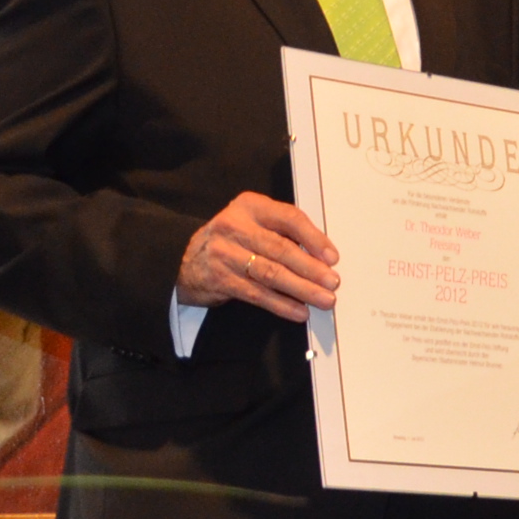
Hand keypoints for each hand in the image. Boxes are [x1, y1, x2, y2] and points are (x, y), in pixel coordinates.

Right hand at [177, 193, 337, 322]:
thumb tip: (322, 258)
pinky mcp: (221, 279)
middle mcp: (235, 227)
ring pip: (271, 273)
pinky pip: (257, 294)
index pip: (289, 218)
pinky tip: (299, 311)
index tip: (332, 257)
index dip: (314, 238)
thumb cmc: (232, 240)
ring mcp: (225, 253)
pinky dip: (281, 304)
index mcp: (251, 207)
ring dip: (302, 289)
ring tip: (323, 299)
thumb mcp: (254, 223)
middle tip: (332, 282)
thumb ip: (284, 232)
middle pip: (281, 249)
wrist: (187, 260)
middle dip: (311, 269)